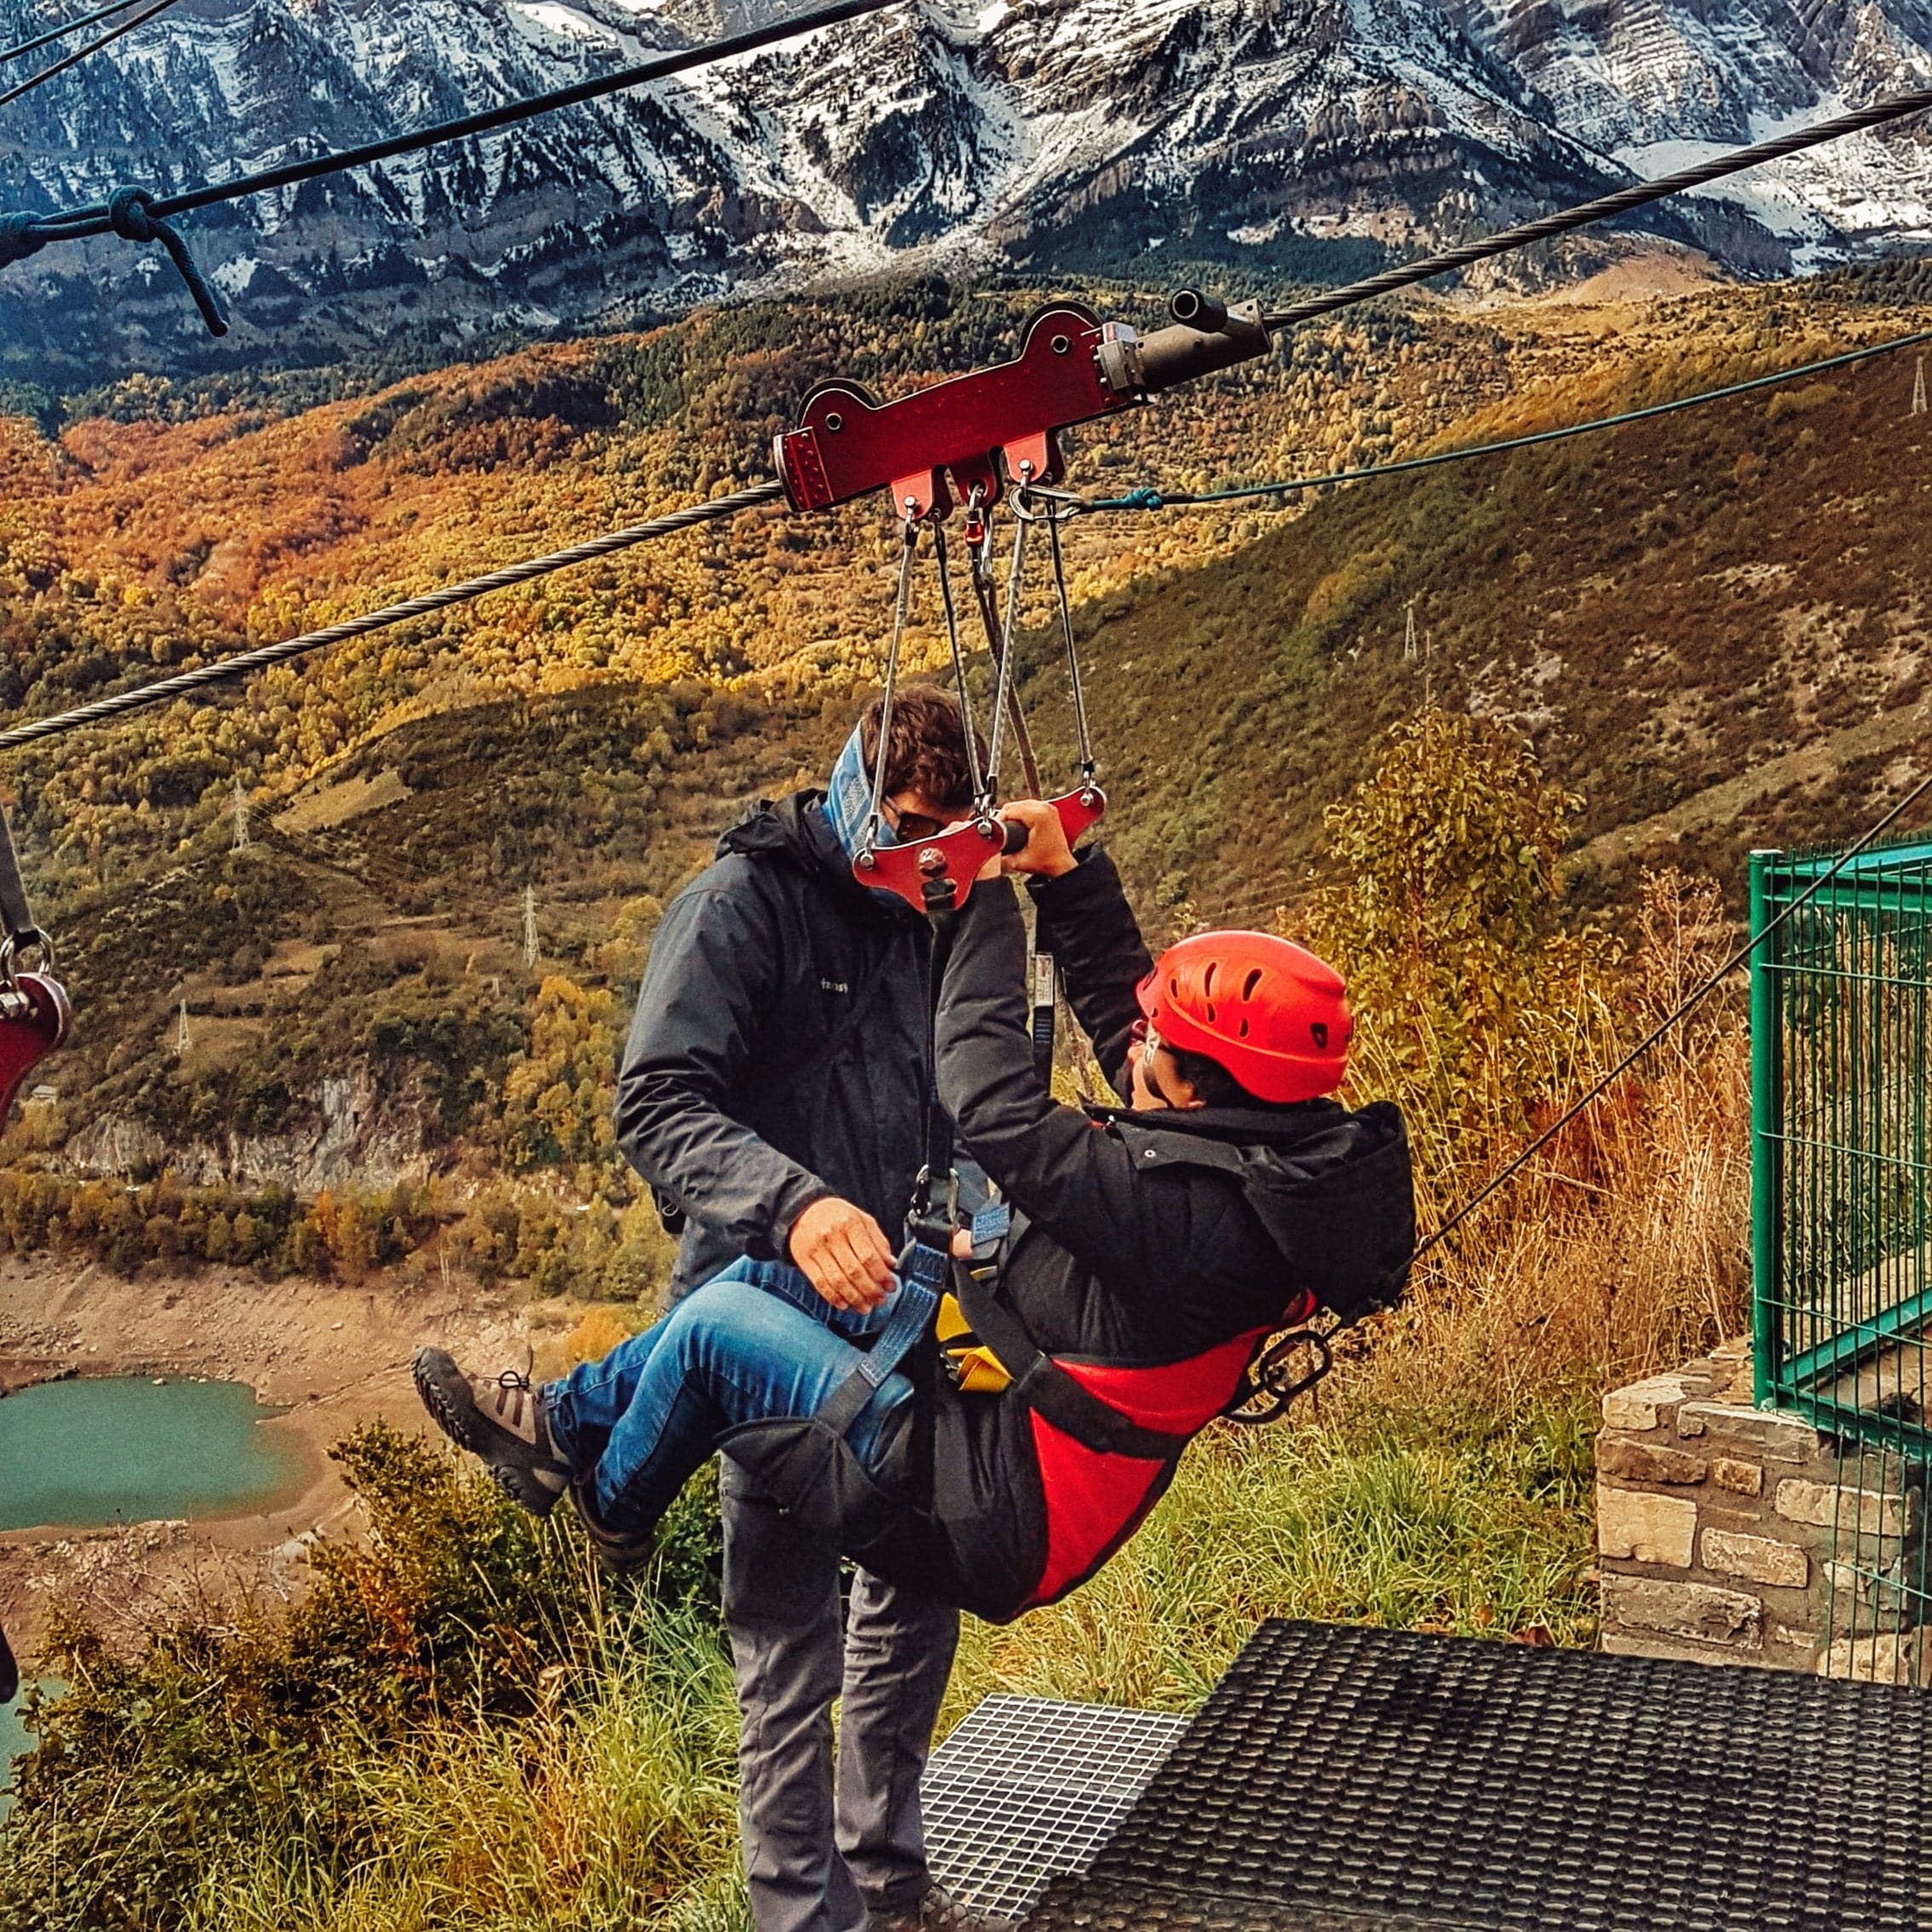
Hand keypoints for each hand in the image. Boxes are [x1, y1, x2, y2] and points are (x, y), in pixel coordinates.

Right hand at [787, 1195, 895, 1310]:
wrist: (805, 1210)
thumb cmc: (839, 1217)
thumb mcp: (862, 1220)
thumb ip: (878, 1241)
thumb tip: (891, 1264)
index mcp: (850, 1224)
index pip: (869, 1256)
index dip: (882, 1275)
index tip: (890, 1286)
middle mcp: (832, 1236)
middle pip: (854, 1271)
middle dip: (870, 1290)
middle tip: (880, 1300)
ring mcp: (816, 1249)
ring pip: (838, 1281)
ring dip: (854, 1298)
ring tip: (865, 1307)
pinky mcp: (804, 1260)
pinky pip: (820, 1284)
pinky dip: (834, 1297)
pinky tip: (845, 1304)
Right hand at [998, 798, 1076, 878]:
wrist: (1061, 864)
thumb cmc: (1046, 862)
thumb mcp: (1018, 860)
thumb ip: (1000, 853)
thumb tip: (988, 848)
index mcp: (1038, 816)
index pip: (1009, 810)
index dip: (999, 820)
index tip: (996, 830)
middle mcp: (1044, 808)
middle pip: (1014, 805)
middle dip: (1005, 817)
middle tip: (1001, 830)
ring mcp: (1048, 808)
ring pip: (1020, 804)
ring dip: (1012, 814)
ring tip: (1009, 827)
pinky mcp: (1049, 810)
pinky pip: (1029, 806)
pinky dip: (1021, 813)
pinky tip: (1018, 822)